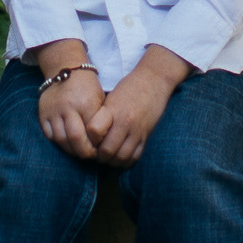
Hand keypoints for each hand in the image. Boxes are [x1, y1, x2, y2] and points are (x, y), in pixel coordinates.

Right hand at [34, 40, 105, 159]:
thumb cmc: (88, 86)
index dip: (96, 145)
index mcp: (86, 103)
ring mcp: (53, 111)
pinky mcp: (43, 114)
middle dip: (84, 151)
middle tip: (90, 156)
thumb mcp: (100, 99)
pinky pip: (49, 135)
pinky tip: (67, 145)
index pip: (92, 132)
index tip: (100, 150)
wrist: (66, 69)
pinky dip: (58, 143)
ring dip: (71, 150)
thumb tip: (103, 143)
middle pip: (74, 138)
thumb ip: (100, 119)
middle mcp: (68, 107)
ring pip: (60, 139)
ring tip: (79, 152)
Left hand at [79, 44, 192, 167]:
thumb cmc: (129, 88)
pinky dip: (126, 161)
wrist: (154, 80)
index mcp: (112, 111)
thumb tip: (88, 136)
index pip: (94, 132)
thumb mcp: (110, 98)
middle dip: (99, 156)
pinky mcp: (147, 135)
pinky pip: (136, 156)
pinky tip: (121, 157)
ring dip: (112, 161)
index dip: (88, 139)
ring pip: (121, 157)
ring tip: (108, 158)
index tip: (88, 141)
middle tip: (97, 155)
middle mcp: (125, 122)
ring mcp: (138, 130)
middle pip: (107, 150)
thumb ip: (100, 116)